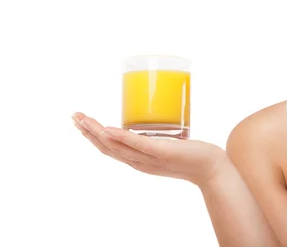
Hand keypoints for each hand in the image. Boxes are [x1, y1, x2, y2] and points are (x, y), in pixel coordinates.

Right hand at [72, 112, 228, 187]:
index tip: (81, 122)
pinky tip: (109, 129)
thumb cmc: (193, 156)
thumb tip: (151, 123)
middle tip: (74, 117)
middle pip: (107, 148)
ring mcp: (149, 158)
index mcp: (139, 160)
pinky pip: (139, 144)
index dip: (93, 136)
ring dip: (97, 132)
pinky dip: (122, 137)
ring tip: (84, 120)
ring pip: (117, 146)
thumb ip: (157, 139)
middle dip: (88, 132)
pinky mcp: (162, 151)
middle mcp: (140, 162)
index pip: (109, 149)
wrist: (211, 169)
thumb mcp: (168, 146)